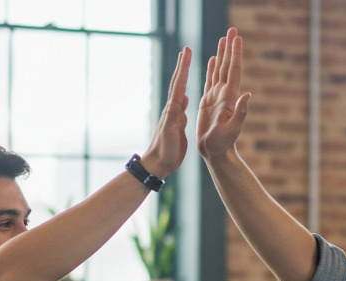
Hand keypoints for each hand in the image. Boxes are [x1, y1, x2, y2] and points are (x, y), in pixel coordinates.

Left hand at [138, 46, 192, 179]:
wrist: (158, 165)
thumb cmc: (165, 152)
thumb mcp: (171, 133)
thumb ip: (176, 117)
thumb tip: (182, 99)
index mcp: (172, 110)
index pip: (179, 84)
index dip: (184, 68)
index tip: (187, 51)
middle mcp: (172, 110)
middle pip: (177, 83)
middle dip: (182, 66)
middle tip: (186, 50)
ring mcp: (173, 116)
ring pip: (178, 92)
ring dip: (182, 78)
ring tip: (185, 66)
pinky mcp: (176, 125)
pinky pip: (181, 106)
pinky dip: (184, 97)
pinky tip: (185, 96)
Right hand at [197, 27, 251, 162]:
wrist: (216, 152)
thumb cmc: (223, 144)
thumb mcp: (232, 129)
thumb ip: (241, 113)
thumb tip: (248, 95)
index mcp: (229, 97)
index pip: (233, 70)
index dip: (235, 53)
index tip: (237, 37)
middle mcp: (224, 94)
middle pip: (227, 65)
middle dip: (229, 47)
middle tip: (232, 29)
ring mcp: (216, 97)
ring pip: (219, 70)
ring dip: (222, 54)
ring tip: (223, 38)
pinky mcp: (208, 102)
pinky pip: (210, 80)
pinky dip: (212, 68)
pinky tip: (212, 59)